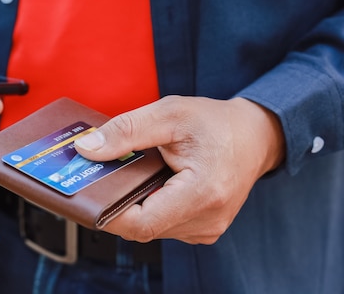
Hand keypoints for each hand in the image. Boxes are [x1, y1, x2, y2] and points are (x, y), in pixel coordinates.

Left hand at [74, 96, 283, 243]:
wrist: (256, 136)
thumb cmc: (215, 122)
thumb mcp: (169, 113)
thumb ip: (126, 131)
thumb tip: (87, 149)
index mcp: (203, 192)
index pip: (141, 223)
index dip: (108, 211)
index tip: (88, 190)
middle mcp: (207, 219)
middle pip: (142, 227)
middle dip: (116, 203)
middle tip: (100, 175)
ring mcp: (207, 229)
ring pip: (150, 228)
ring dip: (132, 204)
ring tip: (126, 174)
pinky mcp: (204, 228)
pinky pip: (163, 225)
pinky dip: (148, 206)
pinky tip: (147, 183)